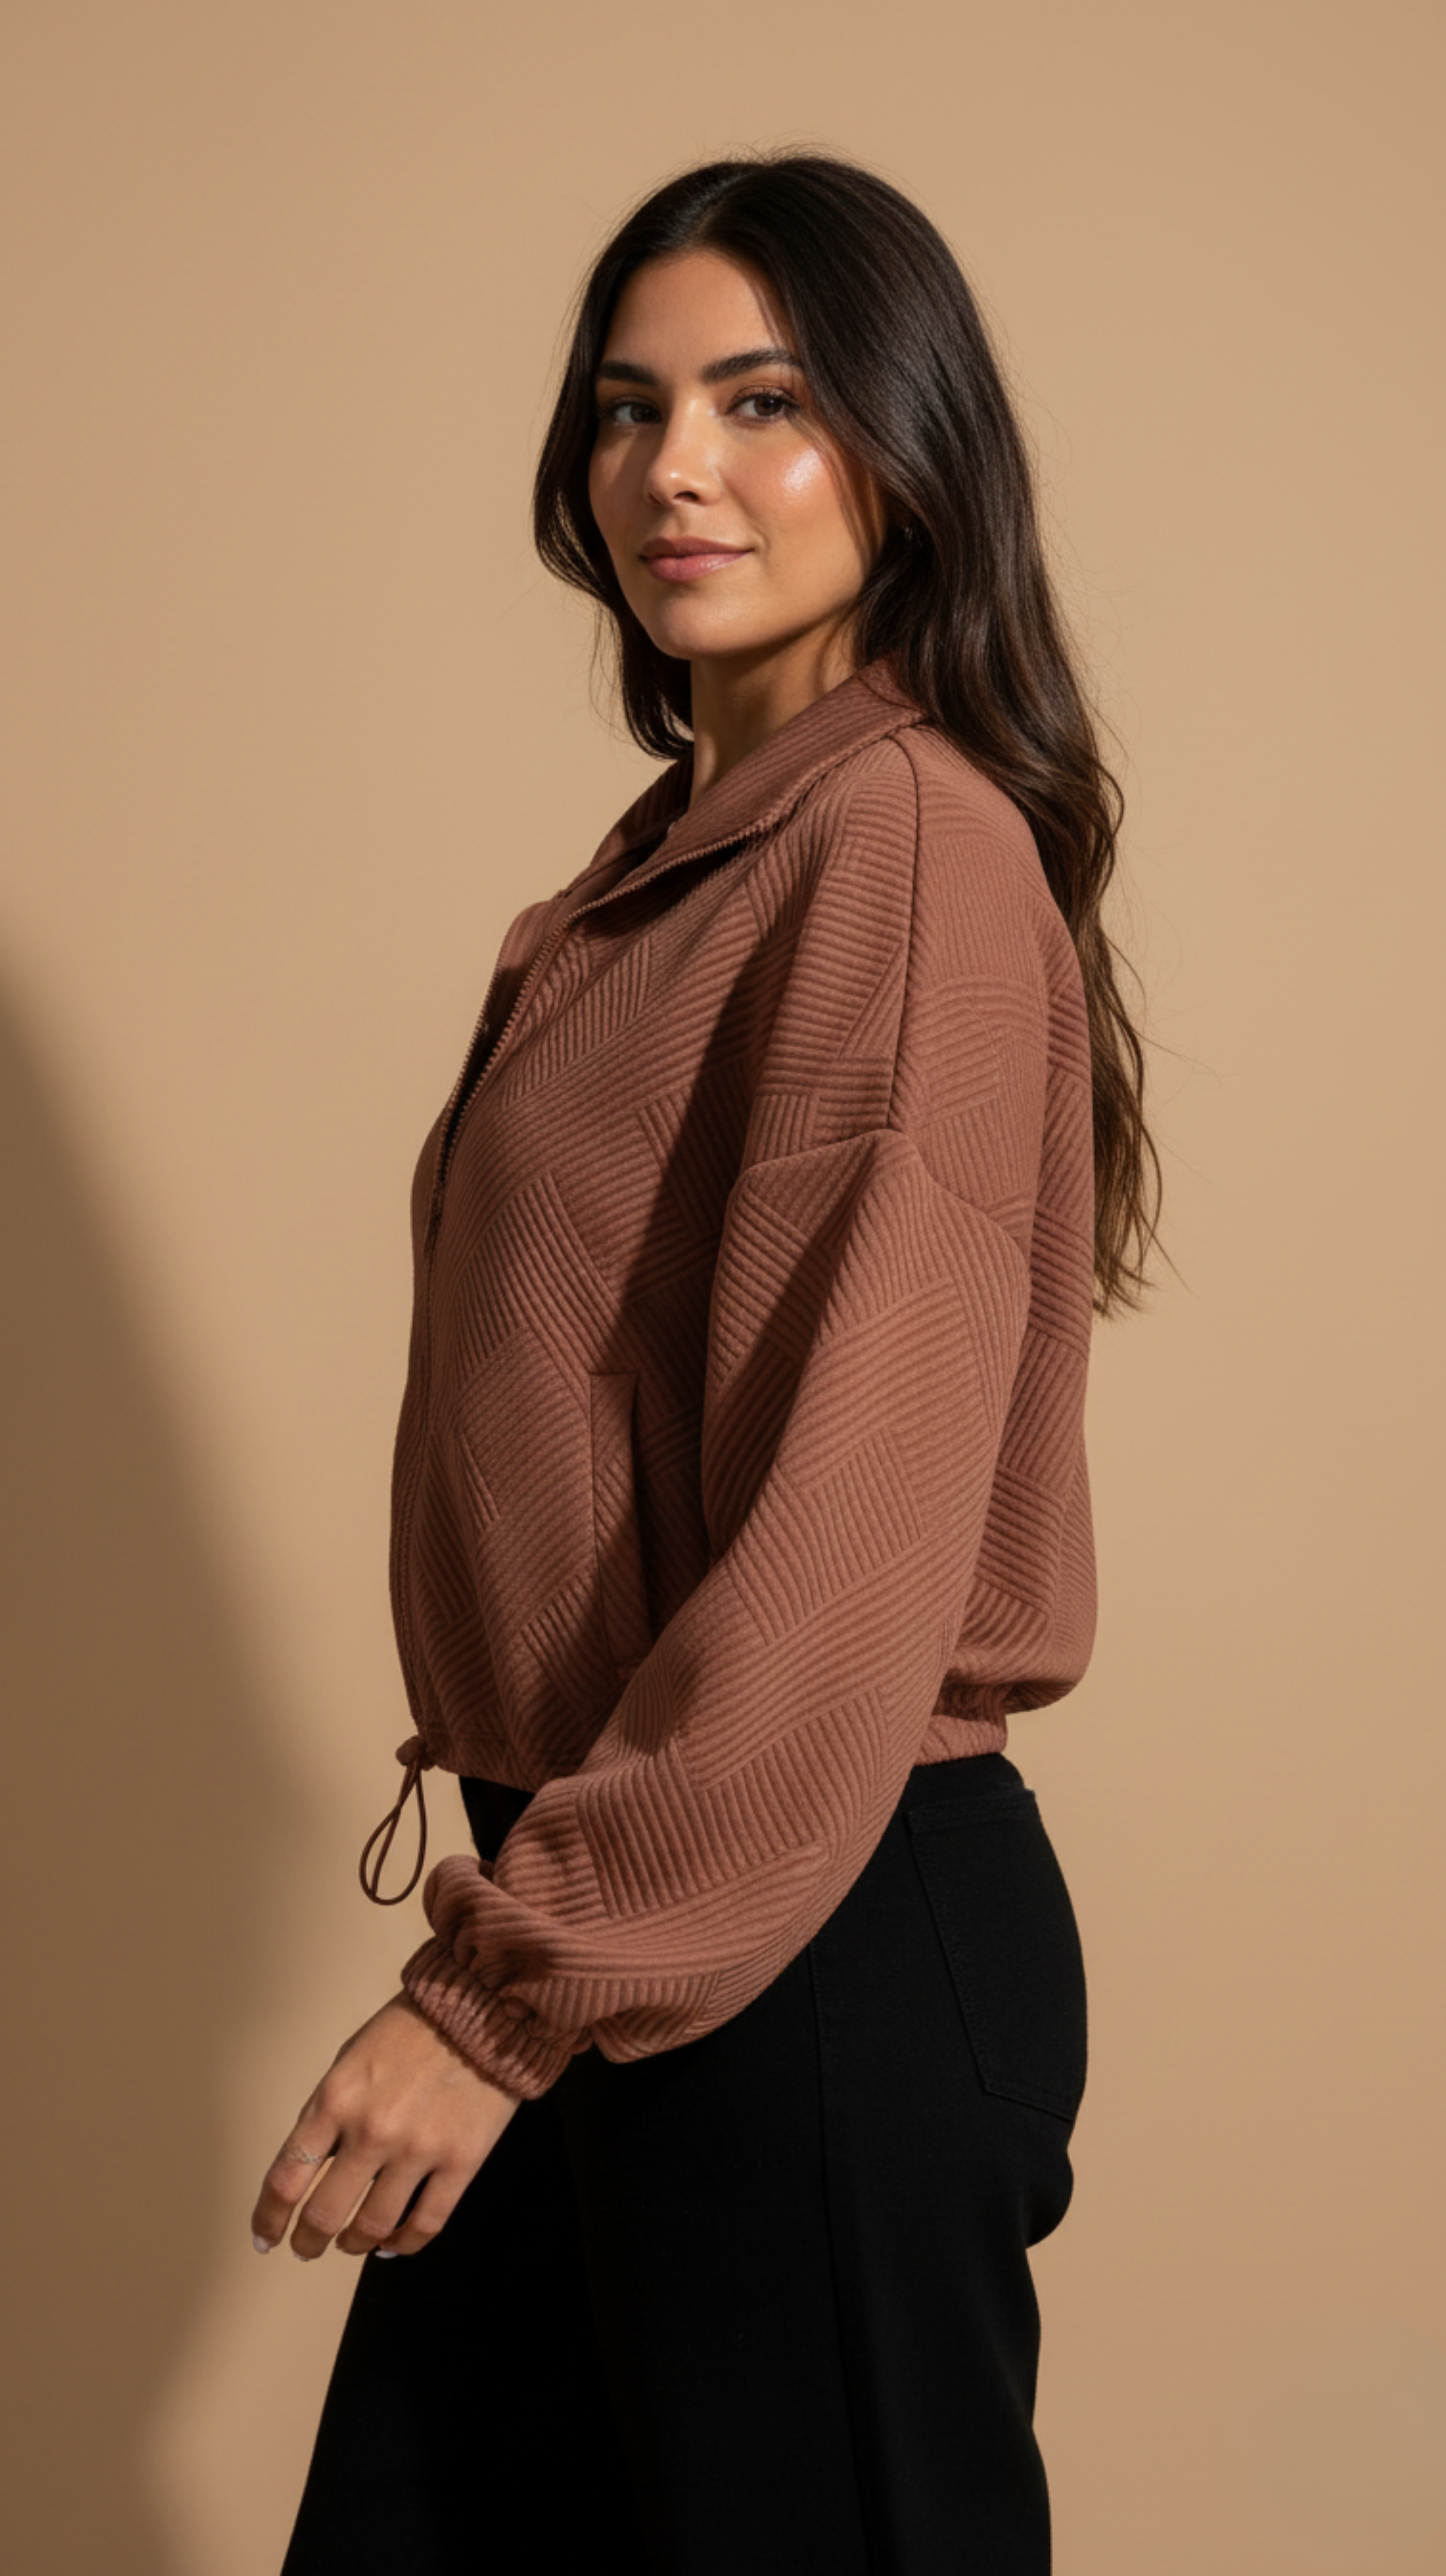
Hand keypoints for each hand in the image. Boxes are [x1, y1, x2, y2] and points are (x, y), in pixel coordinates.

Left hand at [250, 1991, 520, 2260]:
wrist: (482, 2008)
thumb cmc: (413, 2028)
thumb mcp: (351, 2058)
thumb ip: (330, 2112)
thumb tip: (315, 2166)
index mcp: (336, 2099)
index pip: (286, 2179)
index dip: (269, 2218)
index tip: (264, 2237)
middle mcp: (371, 2130)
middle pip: (324, 2215)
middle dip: (308, 2241)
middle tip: (306, 2249)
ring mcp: (418, 2149)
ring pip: (373, 2227)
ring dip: (354, 2245)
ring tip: (351, 2245)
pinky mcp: (460, 2160)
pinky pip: (425, 2224)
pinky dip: (404, 2244)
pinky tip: (393, 2243)